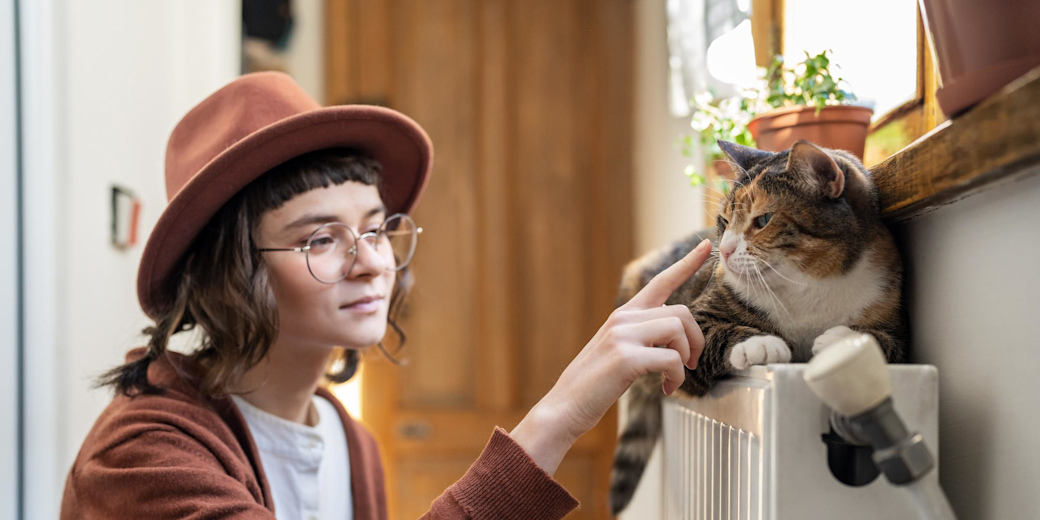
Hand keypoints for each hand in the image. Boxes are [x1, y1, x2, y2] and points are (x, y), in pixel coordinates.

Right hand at [510, 239, 711, 473]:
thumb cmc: (594, 385)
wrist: (564, 407)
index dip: (688, 264)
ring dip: (685, 358)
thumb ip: (641, 337)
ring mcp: (623, 335)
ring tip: (673, 378)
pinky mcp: (626, 357)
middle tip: (691, 363)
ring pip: (678, 329)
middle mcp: (623, 318)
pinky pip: (671, 359)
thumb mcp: (616, 351)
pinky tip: (666, 390)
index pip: (661, 282)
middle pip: (681, 311)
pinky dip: (677, 378)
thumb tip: (677, 340)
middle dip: (695, 339)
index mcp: (623, 315)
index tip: (708, 246)